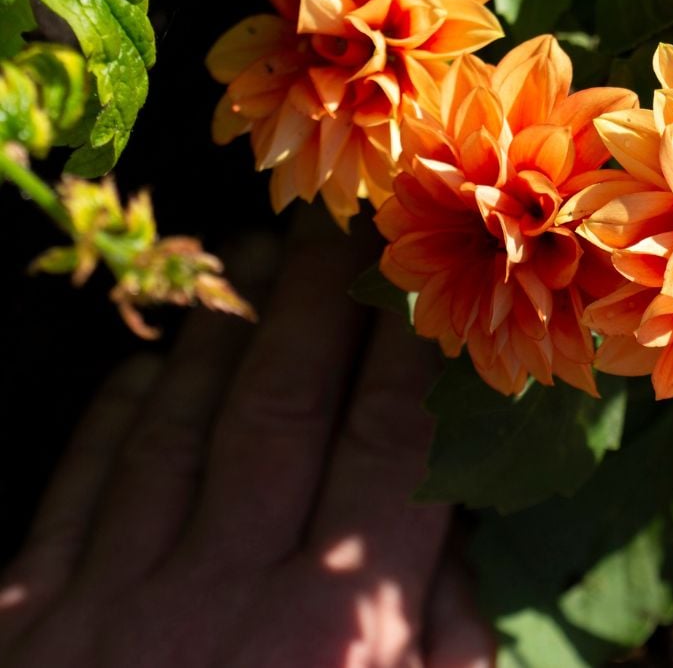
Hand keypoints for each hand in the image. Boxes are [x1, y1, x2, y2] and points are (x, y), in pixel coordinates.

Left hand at [0, 215, 493, 667]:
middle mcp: (222, 592)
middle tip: (335, 221)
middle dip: (313, 302)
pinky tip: (143, 368)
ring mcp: (111, 603)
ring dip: (217, 333)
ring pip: (172, 431)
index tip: (427, 278)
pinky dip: (110, 418)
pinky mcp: (25, 625)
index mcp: (337, 627)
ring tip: (249, 257)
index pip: (388, 443)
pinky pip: (73, 492)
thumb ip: (451, 646)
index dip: (409, 348)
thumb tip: (455, 540)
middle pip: (278, 408)